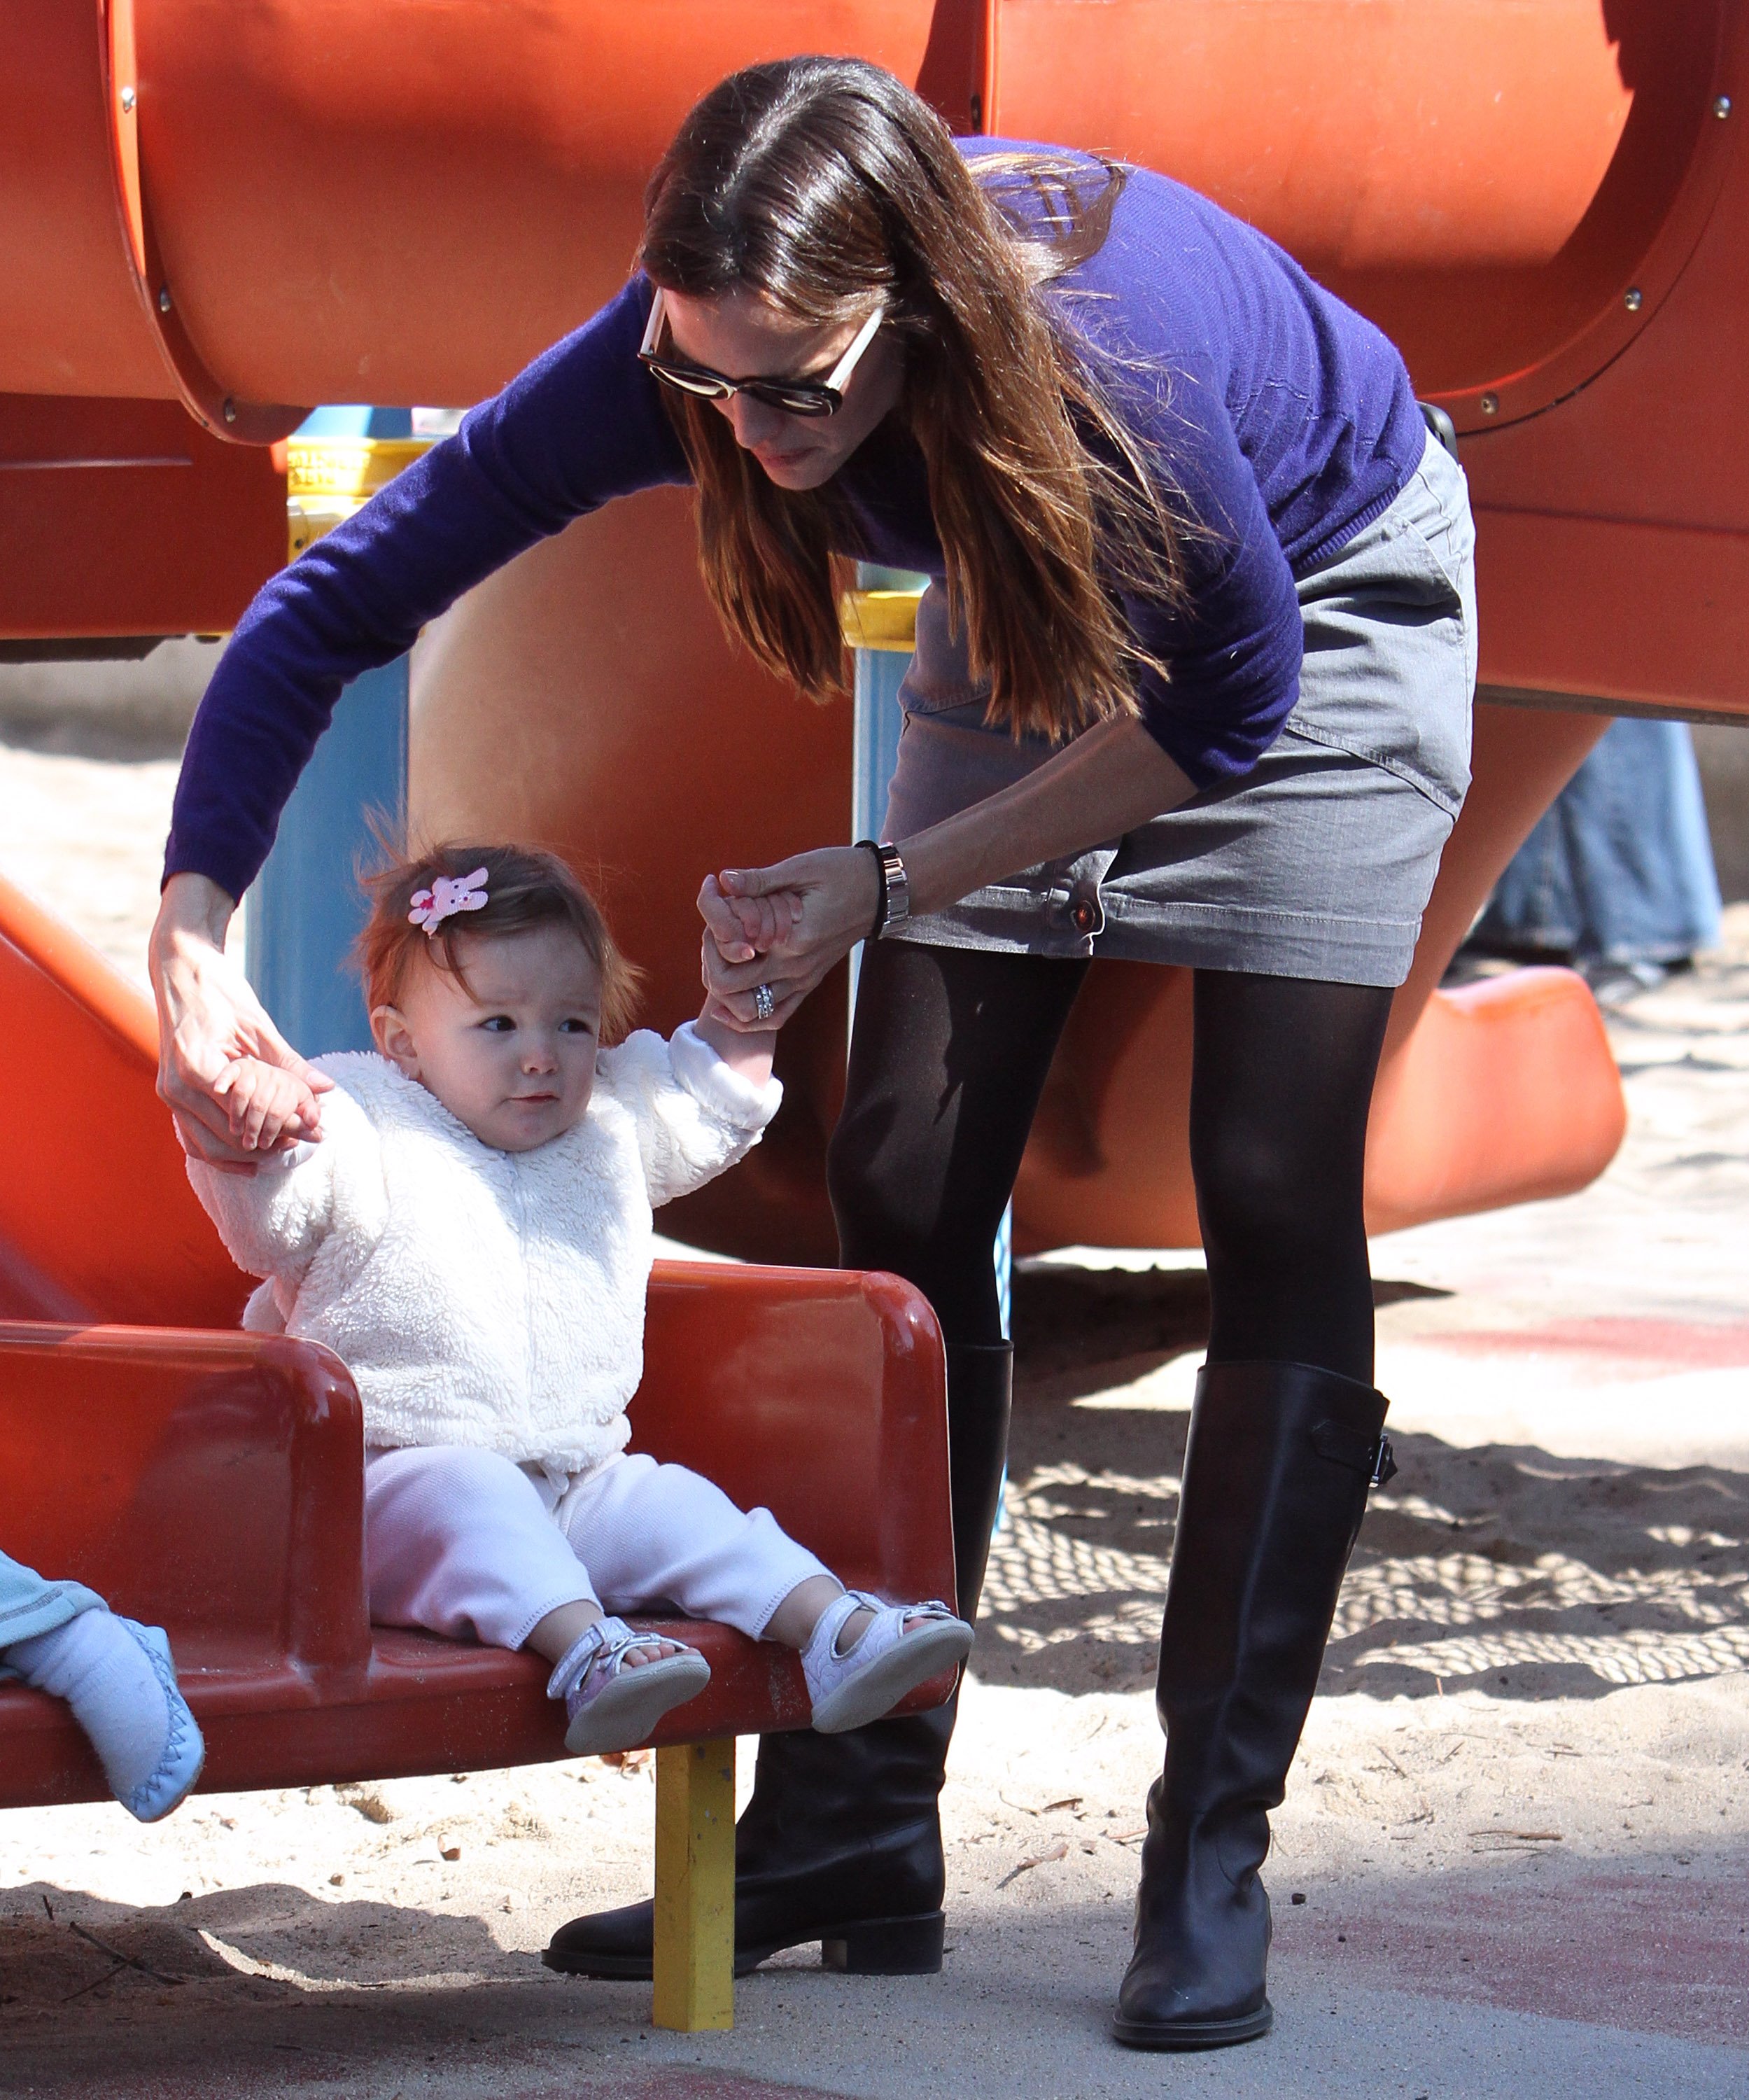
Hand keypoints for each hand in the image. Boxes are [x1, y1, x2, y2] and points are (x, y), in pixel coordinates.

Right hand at [150, 873, 332, 1170]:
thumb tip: (325, 1088)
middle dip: (272, 1144)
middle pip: (228, 1138)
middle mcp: (176, 1087)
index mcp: (197, 1067)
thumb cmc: (219, 991)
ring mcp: (169, 1094)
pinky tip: (253, 1157)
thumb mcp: (258, 1025)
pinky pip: (193, 1136)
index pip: (246, 1113)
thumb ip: (287, 1063)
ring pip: (207, 1146)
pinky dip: (223, 1150)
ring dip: (248, 1153)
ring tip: (288, 1148)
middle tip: (310, 1139)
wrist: (179, 969)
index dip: (285, 1125)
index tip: (318, 1128)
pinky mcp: (171, 1094)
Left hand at [697, 846, 880, 1028]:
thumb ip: (760, 880)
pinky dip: (750, 1017)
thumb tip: (724, 880)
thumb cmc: (841, 873)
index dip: (713, 932)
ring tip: (717, 964)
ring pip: (750, 1012)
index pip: (732, 954)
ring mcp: (804, 980)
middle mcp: (796, 968)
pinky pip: (776, 1015)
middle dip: (711, 964)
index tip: (715, 901)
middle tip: (711, 936)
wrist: (880, 892)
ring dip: (726, 994)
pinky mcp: (809, 984)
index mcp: (791, 938)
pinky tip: (731, 1004)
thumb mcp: (801, 868)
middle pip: (731, 990)